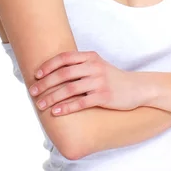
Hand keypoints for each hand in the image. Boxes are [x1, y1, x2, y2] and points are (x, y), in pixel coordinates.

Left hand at [28, 51, 143, 114]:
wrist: (137, 88)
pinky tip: (56, 112)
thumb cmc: (112, 78)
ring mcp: (99, 81)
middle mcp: (94, 67)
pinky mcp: (104, 96)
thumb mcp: (98, 65)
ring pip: (69, 89)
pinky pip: (80, 102)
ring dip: (52, 97)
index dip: (48, 66)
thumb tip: (53, 73)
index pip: (64, 58)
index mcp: (91, 57)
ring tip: (40, 105)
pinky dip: (66, 107)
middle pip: (64, 73)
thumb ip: (80, 65)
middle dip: (45, 83)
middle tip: (33, 92)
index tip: (37, 75)